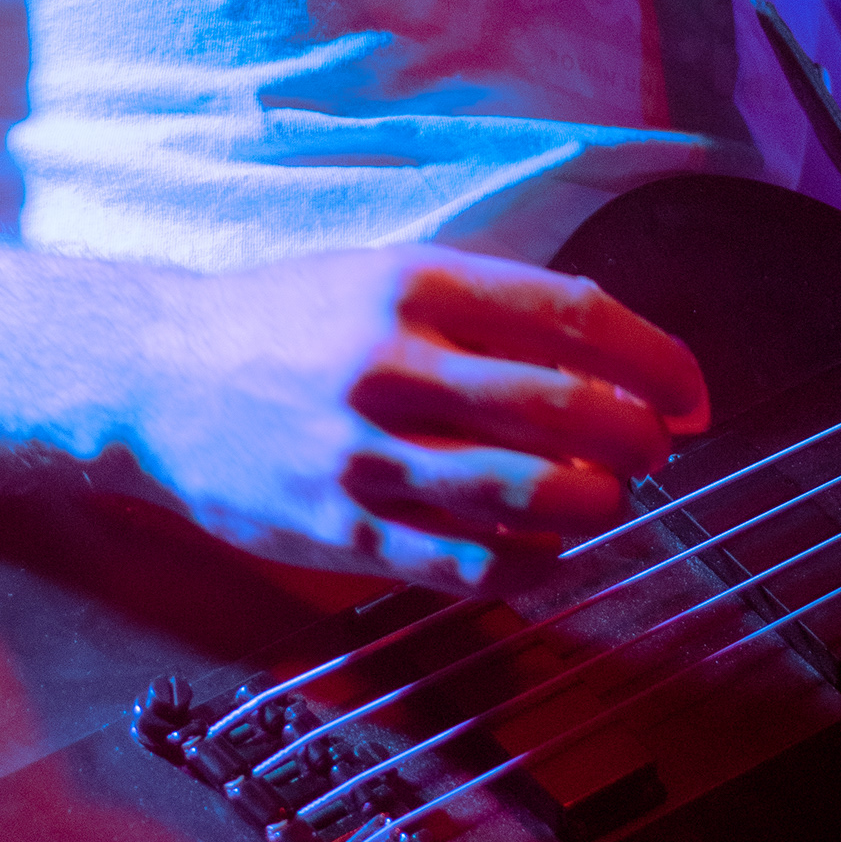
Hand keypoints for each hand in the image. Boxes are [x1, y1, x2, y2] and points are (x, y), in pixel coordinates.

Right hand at [149, 244, 708, 589]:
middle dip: (638, 440)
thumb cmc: (277, 324)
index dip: (657, 360)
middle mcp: (391, 362)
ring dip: (596, 505)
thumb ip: (480, 309)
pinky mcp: (341, 529)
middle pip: (568, 408)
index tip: (689, 394)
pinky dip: (531, 565)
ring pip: (530, 493)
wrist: (151, 375)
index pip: (574, 315)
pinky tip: (544, 552)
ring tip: (602, 500)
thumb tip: (605, 359)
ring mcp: (364, 452)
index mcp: (411, 283)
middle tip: (652, 453)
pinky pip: (469, 564)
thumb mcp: (377, 276)